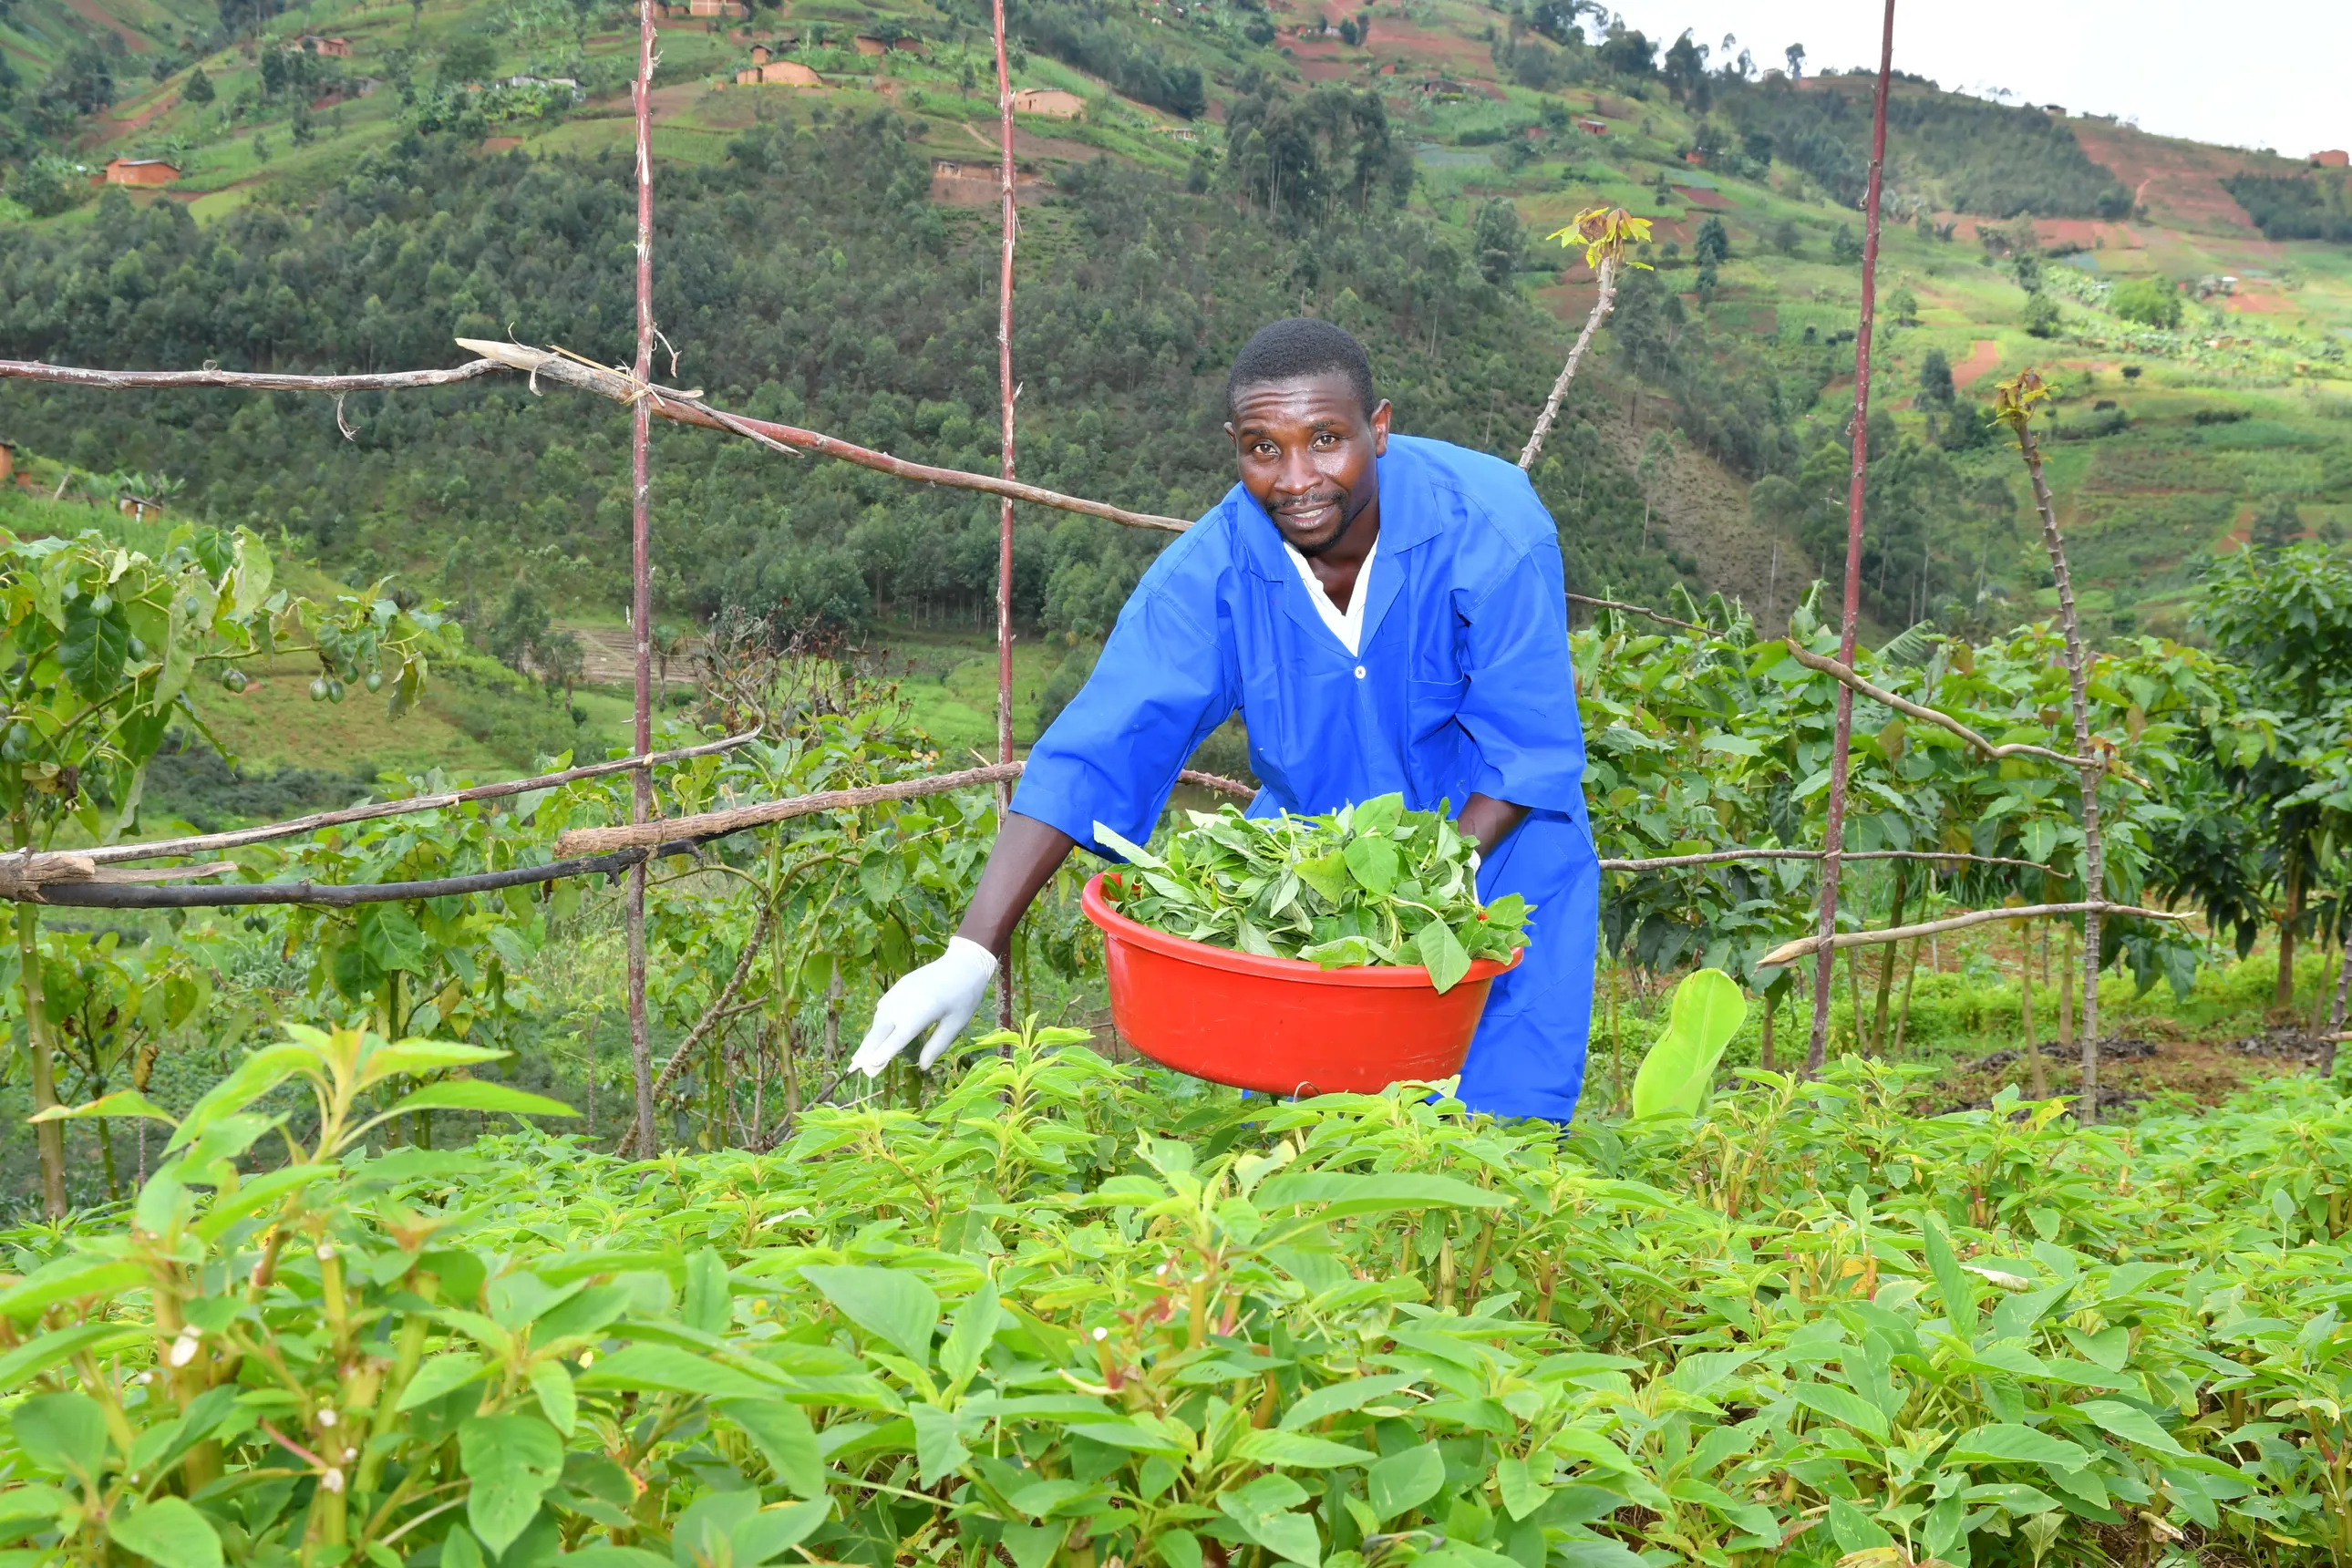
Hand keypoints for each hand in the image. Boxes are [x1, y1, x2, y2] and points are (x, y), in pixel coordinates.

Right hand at [850, 937, 997, 1076]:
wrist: (963, 962)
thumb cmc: (965, 996)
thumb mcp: (956, 1024)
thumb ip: (937, 1046)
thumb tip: (923, 1067)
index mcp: (920, 1013)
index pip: (896, 1039)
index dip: (882, 1054)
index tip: (870, 1068)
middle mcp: (904, 1002)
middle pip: (881, 1030)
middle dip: (868, 1049)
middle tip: (856, 1067)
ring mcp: (899, 992)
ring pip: (879, 1018)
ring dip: (871, 1037)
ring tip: (862, 1055)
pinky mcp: (899, 985)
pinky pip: (883, 1007)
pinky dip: (877, 1022)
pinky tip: (876, 1032)